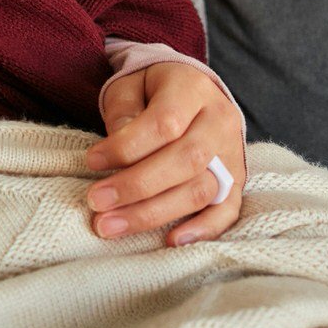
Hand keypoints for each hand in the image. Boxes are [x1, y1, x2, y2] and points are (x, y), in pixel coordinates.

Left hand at [83, 61, 246, 246]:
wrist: (189, 90)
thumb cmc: (151, 90)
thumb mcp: (130, 86)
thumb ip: (124, 114)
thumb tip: (116, 152)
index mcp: (193, 90)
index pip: (163, 124)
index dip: (126, 147)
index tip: (91, 161)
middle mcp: (220, 121)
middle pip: (185, 161)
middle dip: (136, 186)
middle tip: (96, 202)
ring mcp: (233, 153)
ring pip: (201, 190)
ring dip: (154, 213)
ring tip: (111, 225)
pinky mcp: (236, 181)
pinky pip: (227, 211)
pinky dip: (202, 229)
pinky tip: (170, 241)